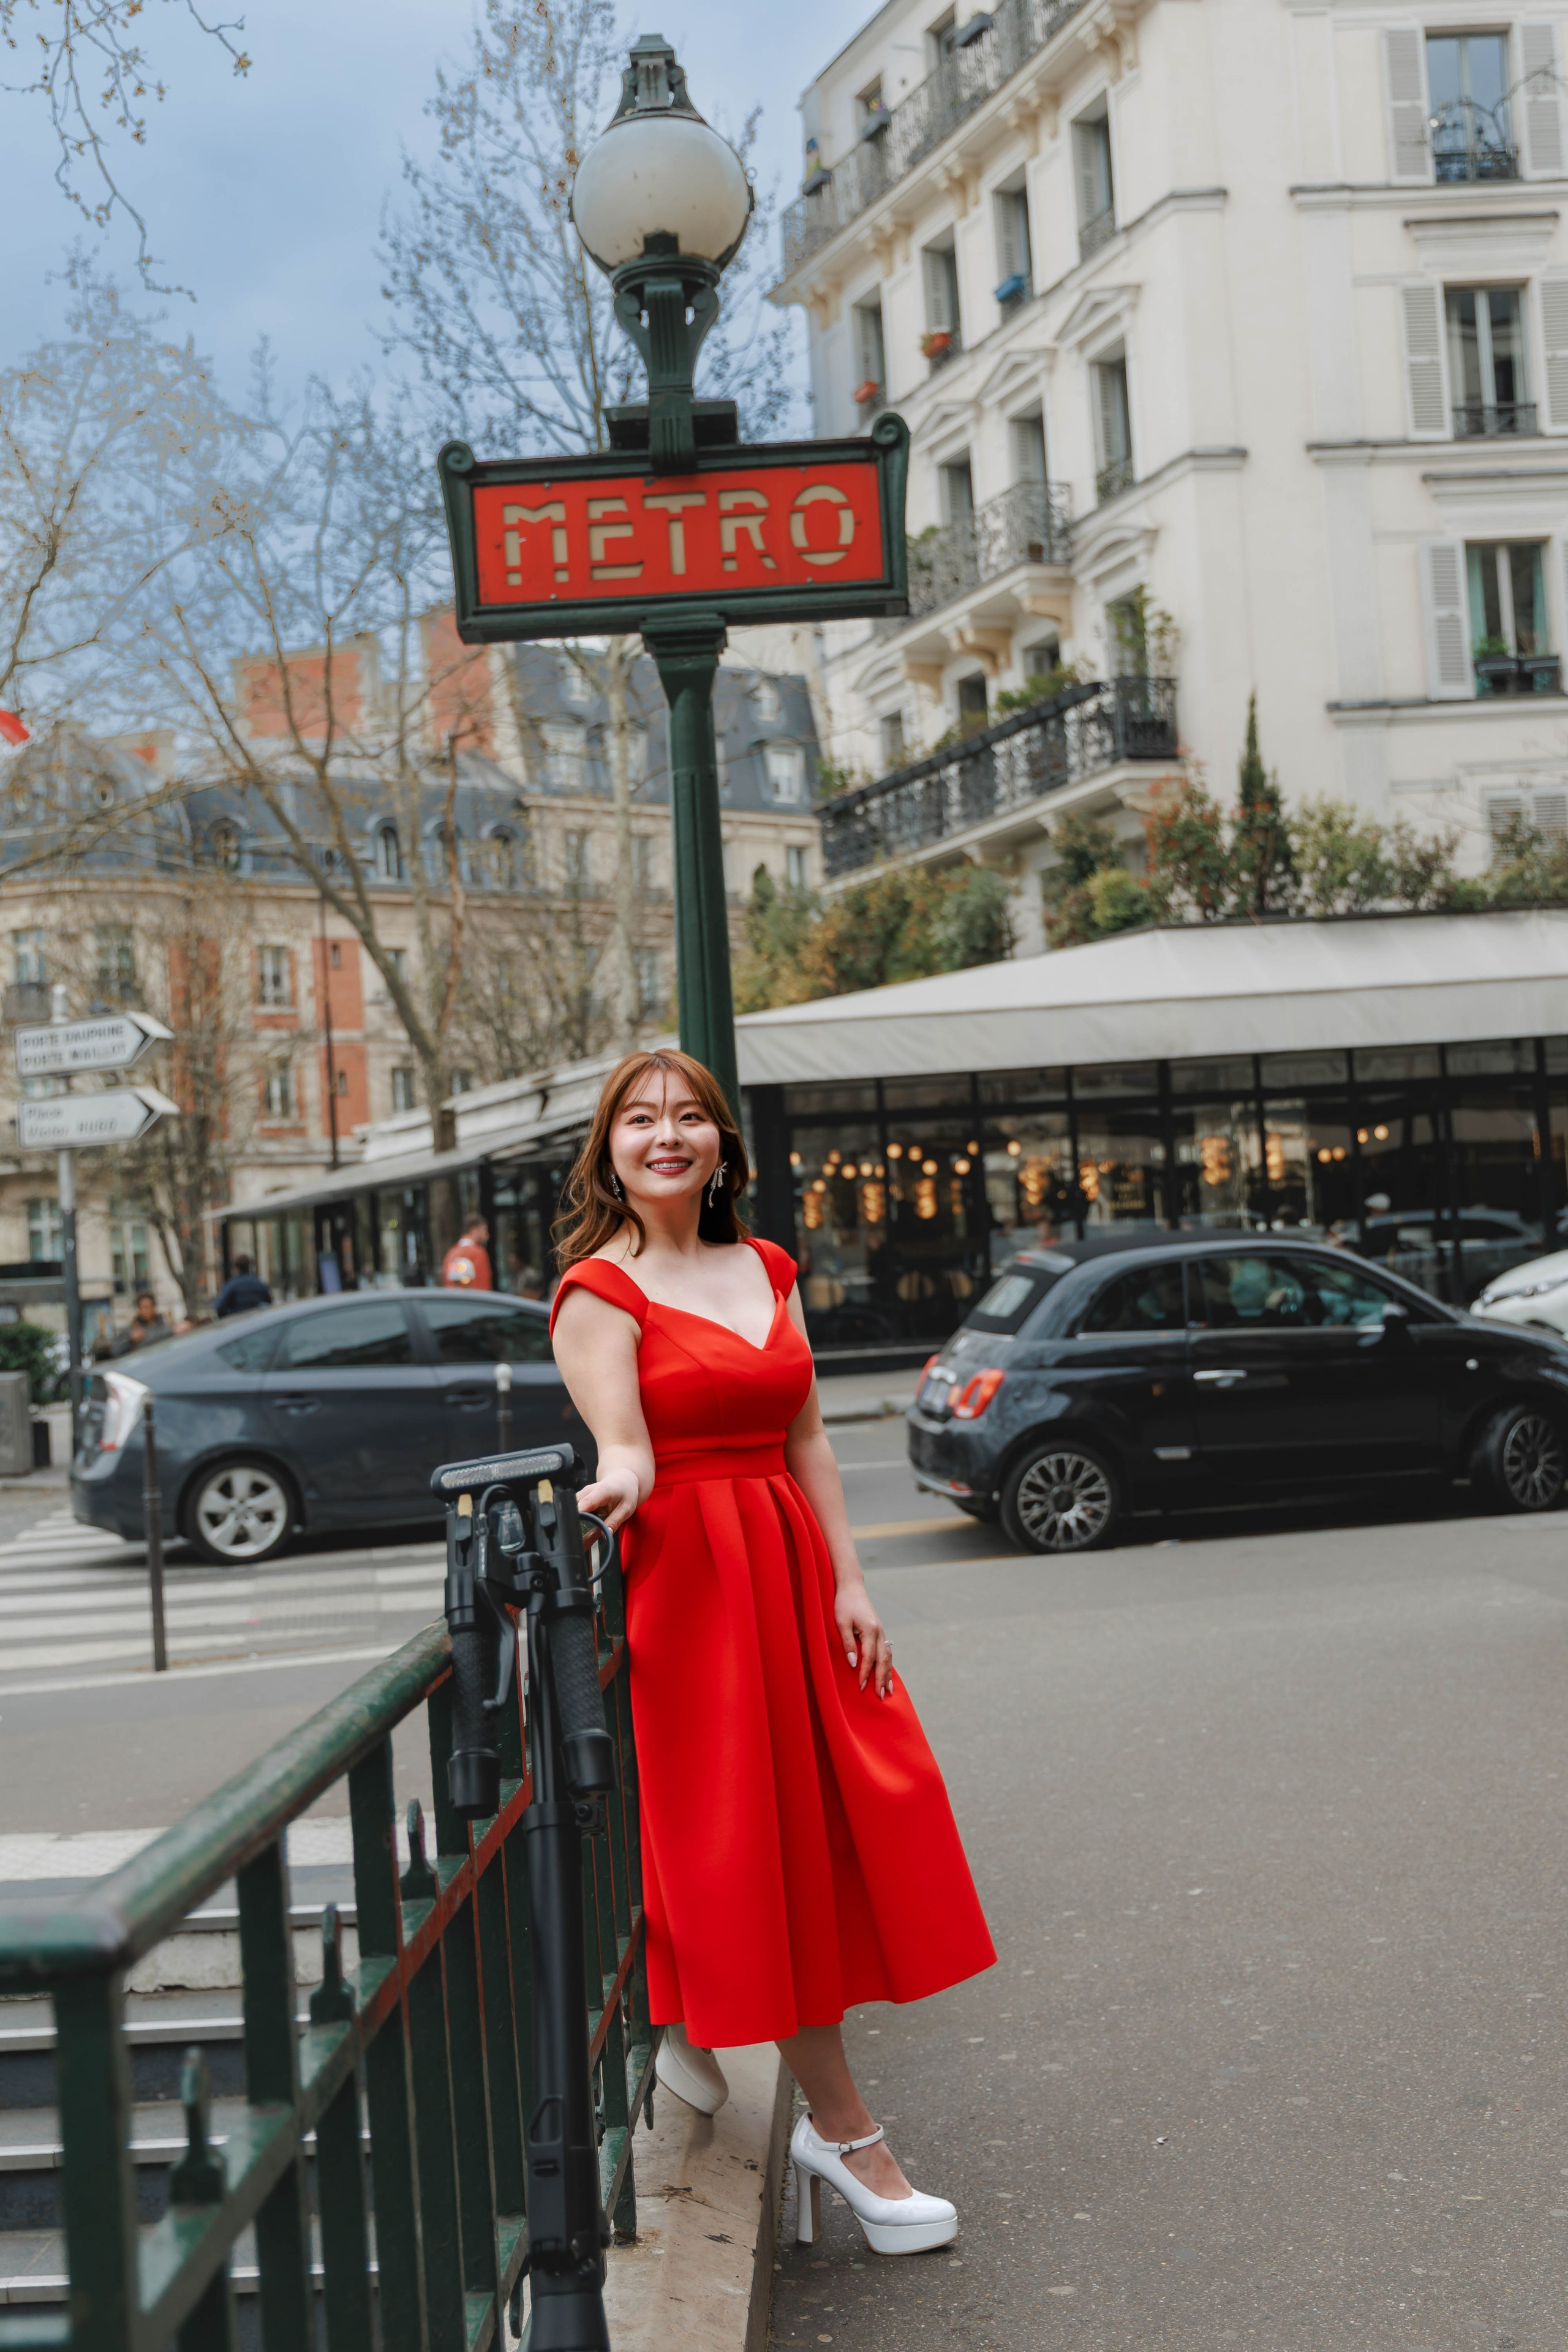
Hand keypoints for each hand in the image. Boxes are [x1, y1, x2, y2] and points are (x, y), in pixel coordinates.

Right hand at [577, 1465, 639, 1530]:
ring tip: (588, 1527)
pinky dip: (580, 1517)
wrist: (623, 1481)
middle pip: (574, 1507)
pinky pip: (575, 1509)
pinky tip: (588, 1521)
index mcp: (601, 1491)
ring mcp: (583, 1493)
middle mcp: (588, 1490)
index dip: (579, 1515)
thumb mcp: (626, 1509)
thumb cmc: (626, 1493)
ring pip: (573, 1508)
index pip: (585, 1503)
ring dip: (578, 1520)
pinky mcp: (581, 1497)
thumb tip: (606, 1533)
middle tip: (584, 1534)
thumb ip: (614, 1522)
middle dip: (576, 1521)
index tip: (578, 1527)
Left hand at [834, 1578, 894, 1699]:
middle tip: (880, 1696)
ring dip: (888, 1674)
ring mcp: (881, 1631)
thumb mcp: (841, 1623)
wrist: (851, 1587)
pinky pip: (886, 1651)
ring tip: (889, 1690)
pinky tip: (888, 1673)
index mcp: (871, 1630)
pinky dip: (888, 1664)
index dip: (865, 1674)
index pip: (869, 1658)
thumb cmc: (844, 1604)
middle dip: (882, 1679)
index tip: (861, 1688)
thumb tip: (853, 1663)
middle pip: (883, 1660)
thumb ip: (848, 1643)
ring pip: (888, 1657)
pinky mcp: (879, 1631)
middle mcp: (879, 1632)